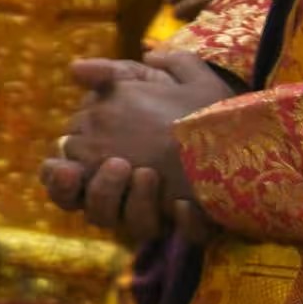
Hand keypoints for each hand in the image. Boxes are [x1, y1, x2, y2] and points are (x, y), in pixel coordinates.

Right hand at [44, 52, 235, 245]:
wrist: (242, 121)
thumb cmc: (184, 101)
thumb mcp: (150, 81)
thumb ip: (113, 73)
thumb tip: (74, 68)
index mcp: (108, 164)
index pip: (66, 181)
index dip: (60, 180)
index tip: (68, 167)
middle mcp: (129, 194)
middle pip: (94, 209)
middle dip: (99, 192)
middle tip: (118, 164)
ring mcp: (164, 210)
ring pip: (134, 227)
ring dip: (134, 204)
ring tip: (148, 174)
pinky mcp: (198, 221)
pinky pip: (187, 235)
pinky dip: (184, 223)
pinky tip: (184, 203)